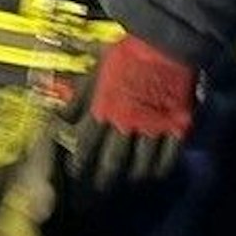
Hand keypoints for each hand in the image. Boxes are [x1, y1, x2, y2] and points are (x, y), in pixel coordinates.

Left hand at [63, 36, 197, 190]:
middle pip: (111, 162)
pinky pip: (168, 158)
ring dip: (130, 180)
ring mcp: (154, 127)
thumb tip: (58, 117)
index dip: (77, 165)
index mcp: (103, 109)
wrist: (165, 40)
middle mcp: (126, 123)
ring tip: (123, 190)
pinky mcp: (177, 126)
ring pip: (140, 165)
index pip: (85, 146)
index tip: (72, 176)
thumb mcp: (94, 72)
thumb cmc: (125, 54)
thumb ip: (77, 98)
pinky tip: (152, 178)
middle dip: (101, 182)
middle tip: (96, 195)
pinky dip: (159, 171)